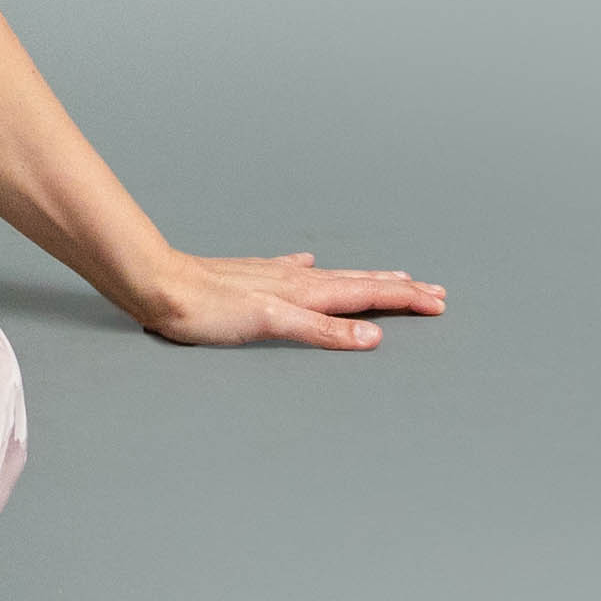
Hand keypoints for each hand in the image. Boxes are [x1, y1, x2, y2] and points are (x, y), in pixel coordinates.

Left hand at [132, 250, 445, 350]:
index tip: (438, 302)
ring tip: (391, 274)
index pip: (368, 295)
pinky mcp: (254, 279)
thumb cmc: (210, 309)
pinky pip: (294, 272)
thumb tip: (373, 337)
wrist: (162, 285)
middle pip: (359, 282)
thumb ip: (322, 331)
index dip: (405, 299)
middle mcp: (297, 280)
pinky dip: (312, 271)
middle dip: (399, 288)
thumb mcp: (271, 324)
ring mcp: (276, 276)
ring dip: (367, 278)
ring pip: (334, 277)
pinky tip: (309, 263)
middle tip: (434, 290)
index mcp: (306, 293)